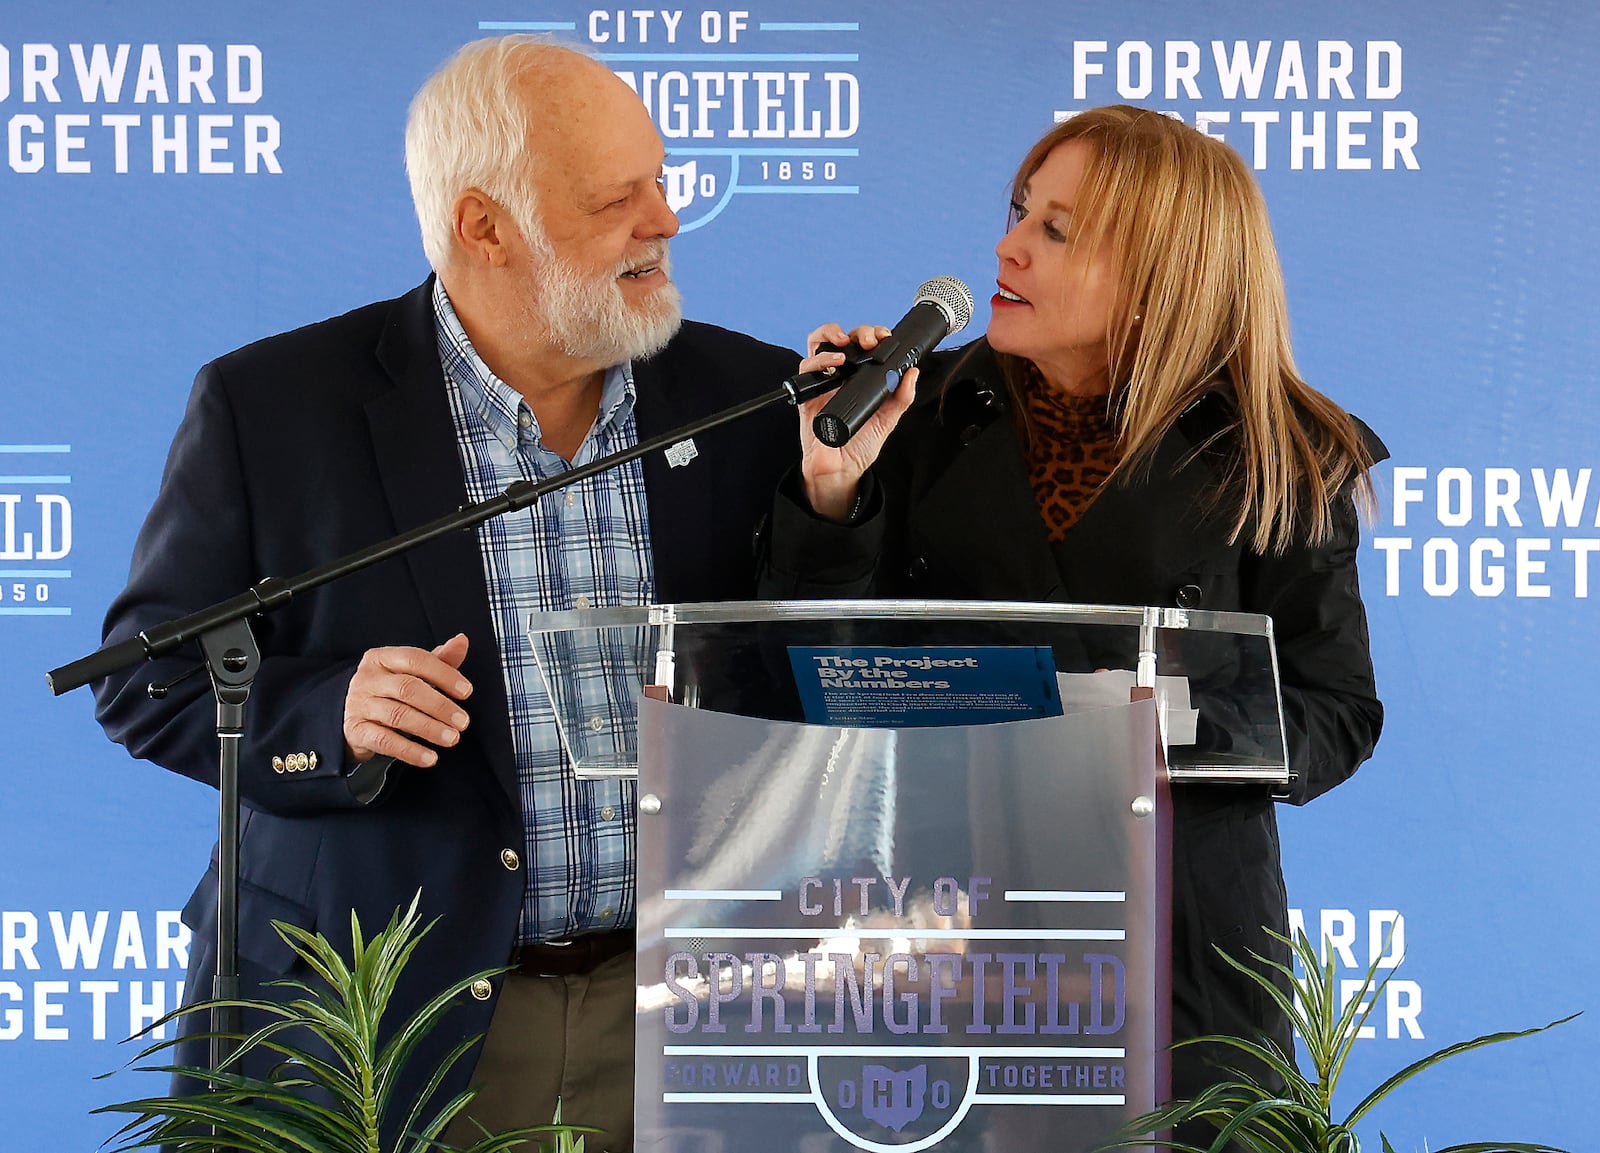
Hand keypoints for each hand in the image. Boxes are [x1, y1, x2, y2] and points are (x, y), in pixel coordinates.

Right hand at [343, 633, 471, 767]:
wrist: (350, 713)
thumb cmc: (389, 689)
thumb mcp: (411, 672)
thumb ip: (438, 659)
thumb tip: (462, 641)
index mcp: (382, 657)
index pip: (415, 659)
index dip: (444, 674)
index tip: (467, 691)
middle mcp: (367, 678)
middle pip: (408, 688)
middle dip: (440, 705)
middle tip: (463, 722)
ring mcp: (359, 704)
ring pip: (398, 716)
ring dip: (429, 729)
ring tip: (452, 738)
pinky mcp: (355, 730)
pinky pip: (385, 741)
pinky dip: (410, 751)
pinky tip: (431, 758)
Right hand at [797, 323, 918, 519]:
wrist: (841, 471)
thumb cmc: (860, 447)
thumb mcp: (887, 421)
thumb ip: (901, 398)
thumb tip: (912, 373)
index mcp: (859, 379)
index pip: (864, 347)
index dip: (873, 335)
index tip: (885, 336)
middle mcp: (840, 377)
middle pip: (843, 338)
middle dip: (857, 332)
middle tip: (870, 340)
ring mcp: (823, 384)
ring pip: (818, 345)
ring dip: (831, 334)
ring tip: (846, 342)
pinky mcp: (808, 396)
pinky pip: (806, 370)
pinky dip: (818, 362)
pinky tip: (835, 365)